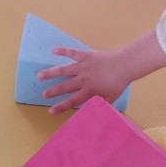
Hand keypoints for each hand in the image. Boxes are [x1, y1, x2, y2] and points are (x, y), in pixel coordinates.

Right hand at [37, 30, 165, 115]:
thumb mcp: (111, 98)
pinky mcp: (86, 56)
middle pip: (64, 86)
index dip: (61, 107)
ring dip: (51, 73)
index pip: (72, 101)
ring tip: (40, 75)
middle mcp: (83, 80)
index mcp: (89, 91)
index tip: (50, 111)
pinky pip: (72, 53)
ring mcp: (83, 67)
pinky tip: (53, 50)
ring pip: (64, 70)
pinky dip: (62, 51)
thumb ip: (101, 105)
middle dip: (52, 91)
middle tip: (43, 94)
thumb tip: (94, 115)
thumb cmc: (119, 83)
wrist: (125, 65)